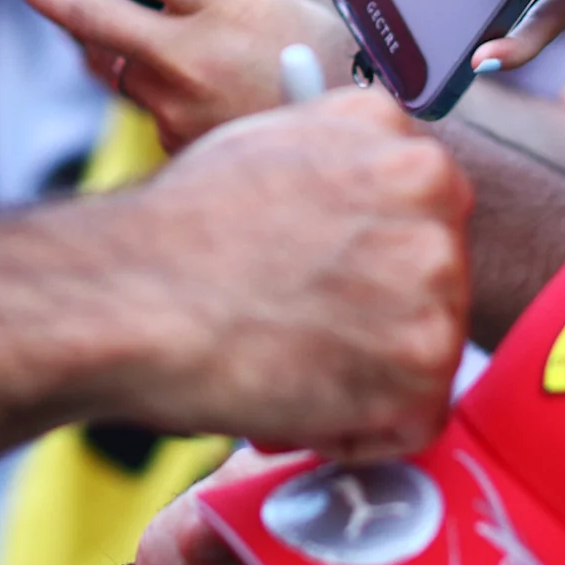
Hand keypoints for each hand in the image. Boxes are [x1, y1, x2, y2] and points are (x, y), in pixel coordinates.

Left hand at [0, 0, 351, 144]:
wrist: (357, 138)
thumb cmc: (324, 52)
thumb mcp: (269, 0)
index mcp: (228, 2)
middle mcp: (194, 53)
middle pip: (88, 7)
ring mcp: (177, 102)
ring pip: (108, 49)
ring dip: (92, 22)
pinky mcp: (170, 138)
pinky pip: (140, 91)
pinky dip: (148, 73)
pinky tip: (182, 72)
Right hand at [107, 91, 468, 456]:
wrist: (128, 296)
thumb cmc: (172, 236)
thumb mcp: (268, 149)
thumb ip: (336, 167)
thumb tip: (359, 200)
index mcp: (391, 132)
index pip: (424, 213)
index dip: (371, 262)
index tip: (329, 282)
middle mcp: (429, 191)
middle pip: (435, 280)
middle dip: (377, 319)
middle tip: (301, 330)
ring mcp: (434, 275)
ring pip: (427, 350)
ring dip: (364, 378)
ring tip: (286, 361)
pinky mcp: (423, 360)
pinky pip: (412, 420)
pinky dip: (356, 433)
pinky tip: (295, 401)